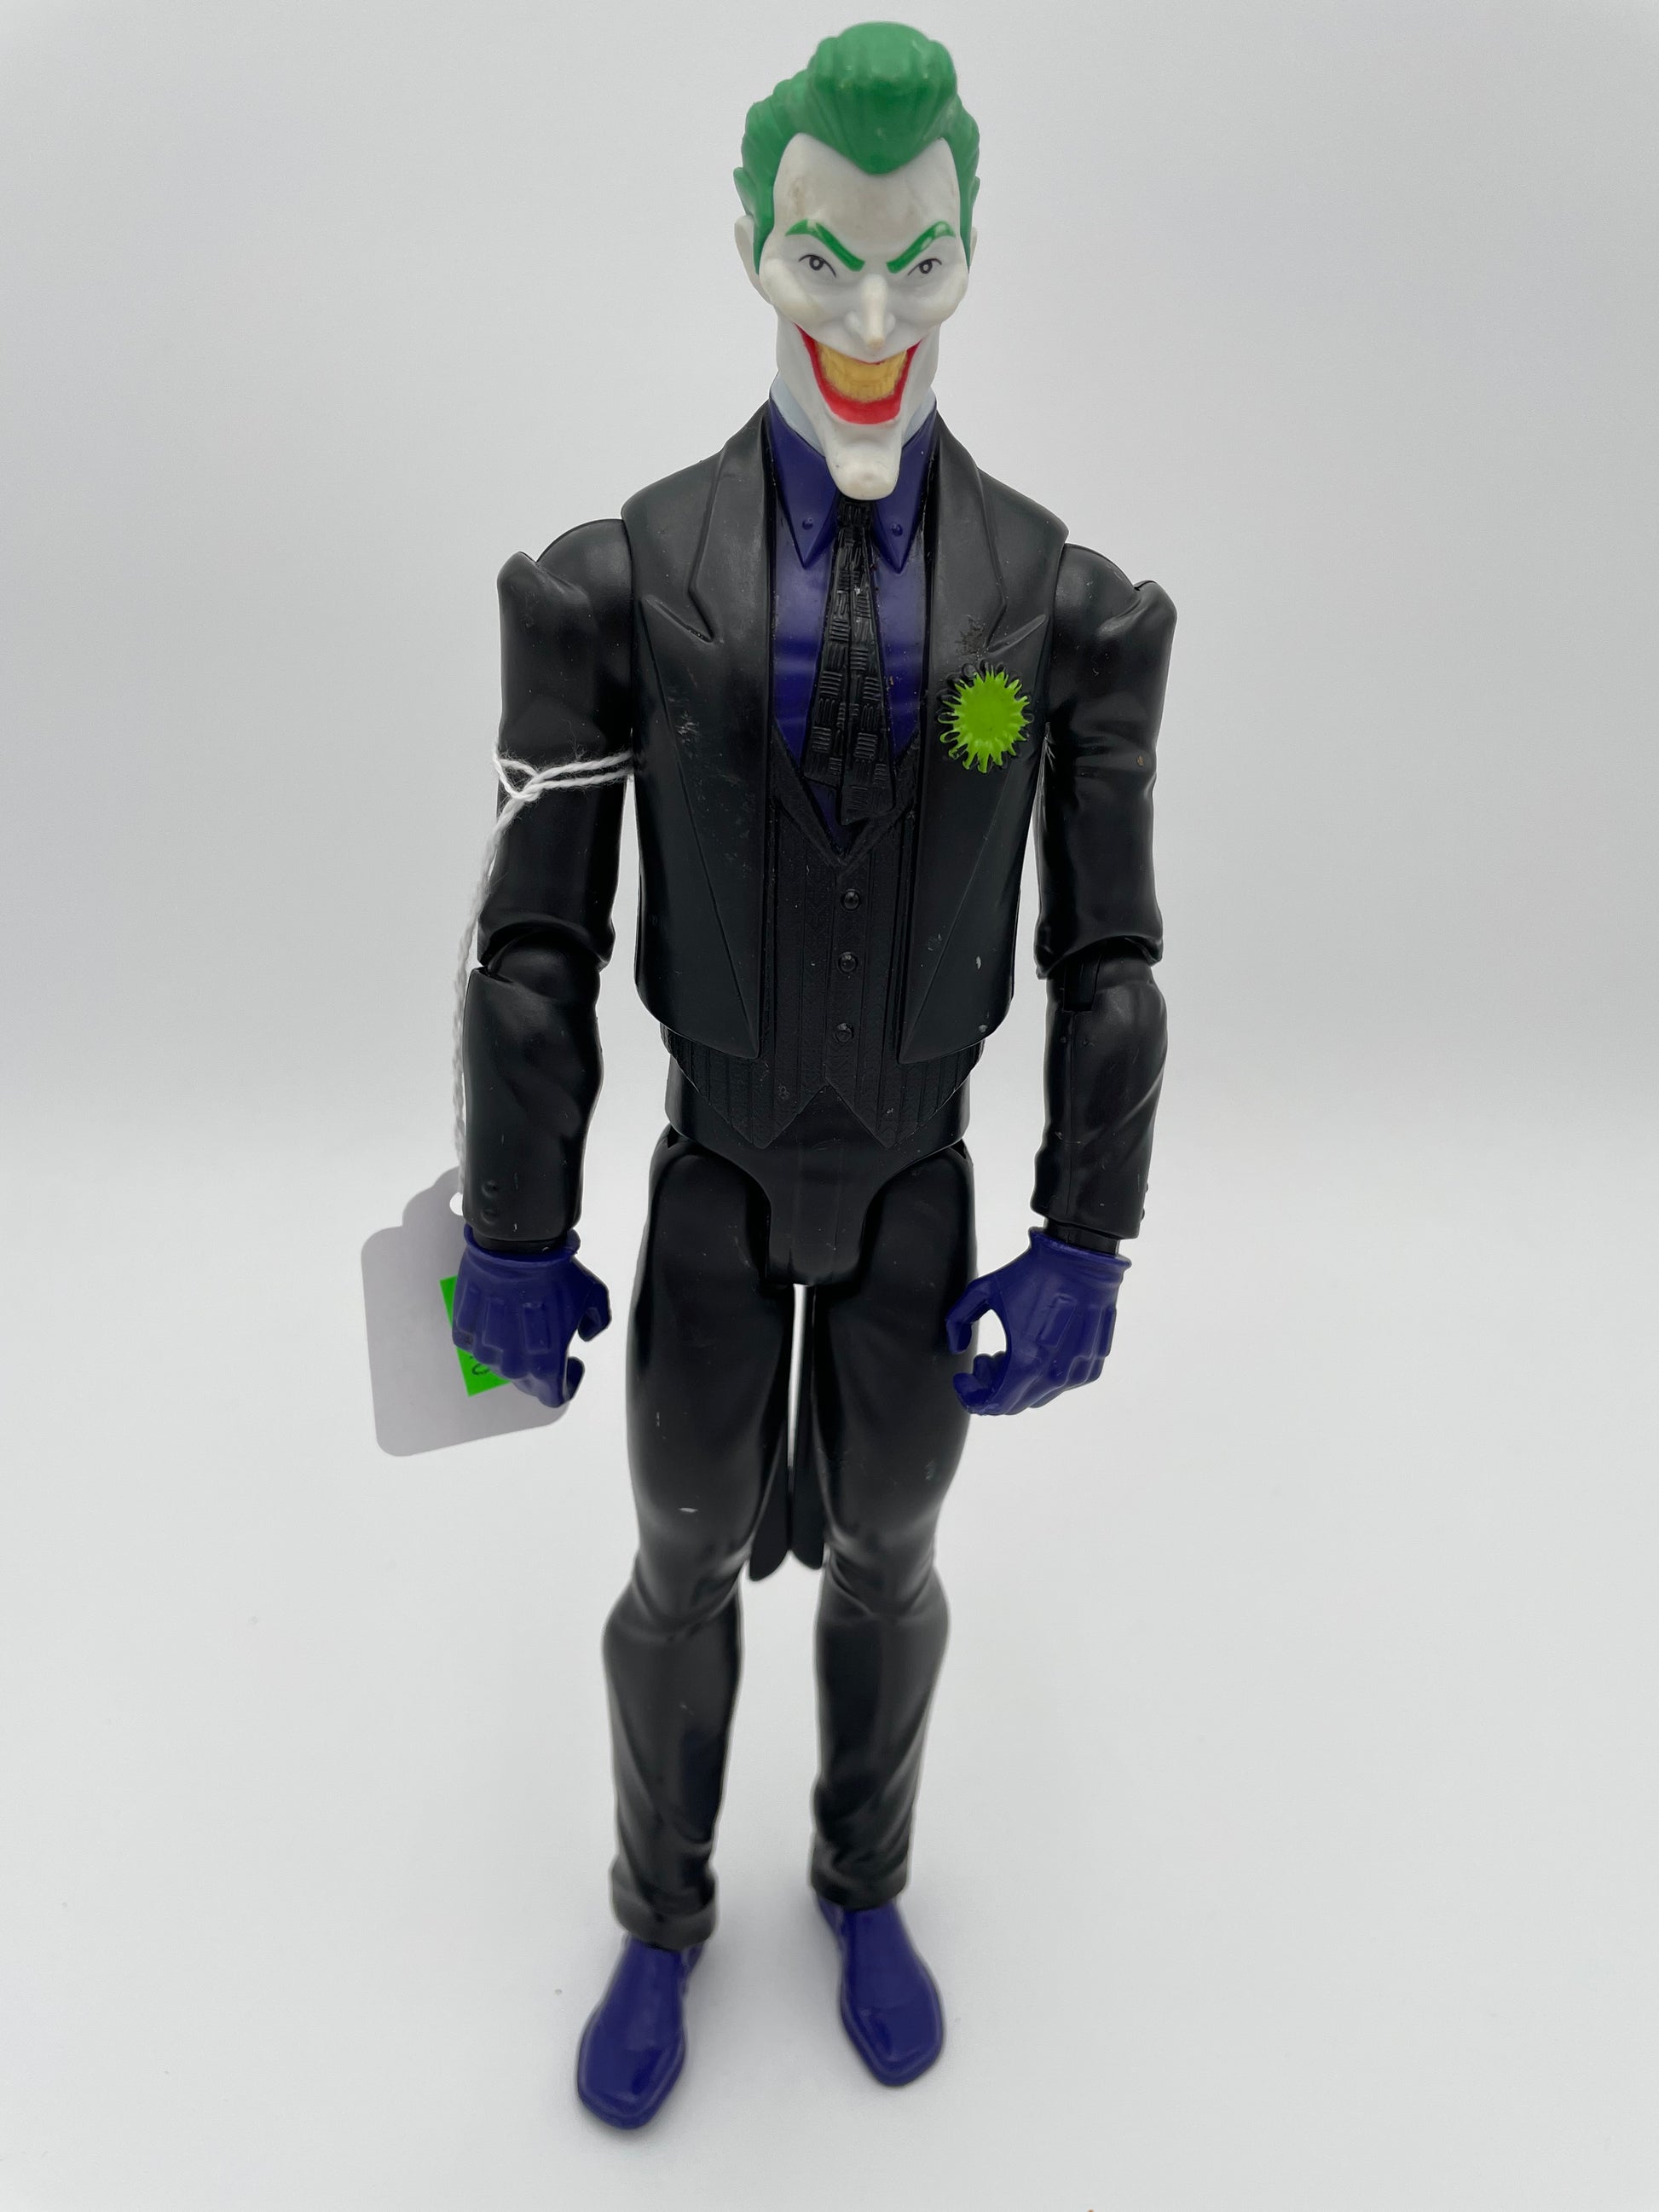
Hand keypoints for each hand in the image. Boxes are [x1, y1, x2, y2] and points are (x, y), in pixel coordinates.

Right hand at [450, 1228, 610, 1407]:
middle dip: (540, 1367)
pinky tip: (496, 1315)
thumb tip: (586, 1335)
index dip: (568, 1383)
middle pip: (527, 1382)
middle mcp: (512, 1366)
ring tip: (520, 1320)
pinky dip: (486, 1334)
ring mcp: (484, 1350)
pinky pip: (476, 1343)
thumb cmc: (558, 1275)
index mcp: (546, 1366)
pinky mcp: (463, 1332)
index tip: (573, 1363)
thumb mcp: (594, 1296)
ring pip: (500, 1363)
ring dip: (513, 1349)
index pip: (554, 1397)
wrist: (516, 1247)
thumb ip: (597, 1323)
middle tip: (547, 1340)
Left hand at [945, 1231, 1127, 1416]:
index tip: (962, 1378)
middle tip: (984, 1361)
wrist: (1079, 1257)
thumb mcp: (982, 1290)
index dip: (972, 1397)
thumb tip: (957, 1346)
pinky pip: (1063, 1385)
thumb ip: (957, 1320)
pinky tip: (1036, 1351)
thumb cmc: (1031, 1273)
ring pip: (1039, 1397)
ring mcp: (1077, 1370)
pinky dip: (1044, 1377)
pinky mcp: (1093, 1362)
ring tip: (1009, 1353)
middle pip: (1015, 1404)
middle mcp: (1054, 1373)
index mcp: (1025, 1360)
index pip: (994, 1404)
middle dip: (992, 1387)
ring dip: (1018, 1382)